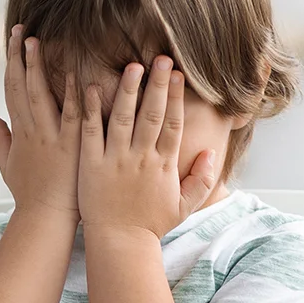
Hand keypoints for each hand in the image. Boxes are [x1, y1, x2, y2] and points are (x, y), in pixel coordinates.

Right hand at [0, 26, 81, 217]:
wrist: (46, 219)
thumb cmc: (30, 195)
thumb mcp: (8, 166)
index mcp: (18, 132)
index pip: (11, 90)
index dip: (12, 64)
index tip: (14, 41)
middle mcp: (31, 131)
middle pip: (22, 86)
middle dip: (20, 57)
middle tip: (22, 29)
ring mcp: (50, 138)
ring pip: (40, 96)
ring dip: (38, 68)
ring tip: (36, 42)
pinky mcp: (71, 147)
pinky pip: (72, 115)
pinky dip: (72, 94)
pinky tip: (73, 73)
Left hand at [79, 57, 218, 239]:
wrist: (119, 244)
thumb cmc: (150, 224)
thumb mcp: (183, 205)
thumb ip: (202, 180)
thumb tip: (213, 154)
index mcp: (164, 165)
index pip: (173, 123)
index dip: (176, 97)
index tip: (178, 74)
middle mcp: (141, 158)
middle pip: (152, 115)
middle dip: (157, 85)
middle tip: (161, 58)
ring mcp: (115, 160)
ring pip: (123, 118)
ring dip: (127, 91)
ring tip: (132, 66)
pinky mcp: (91, 164)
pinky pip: (91, 133)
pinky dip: (91, 110)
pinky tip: (90, 88)